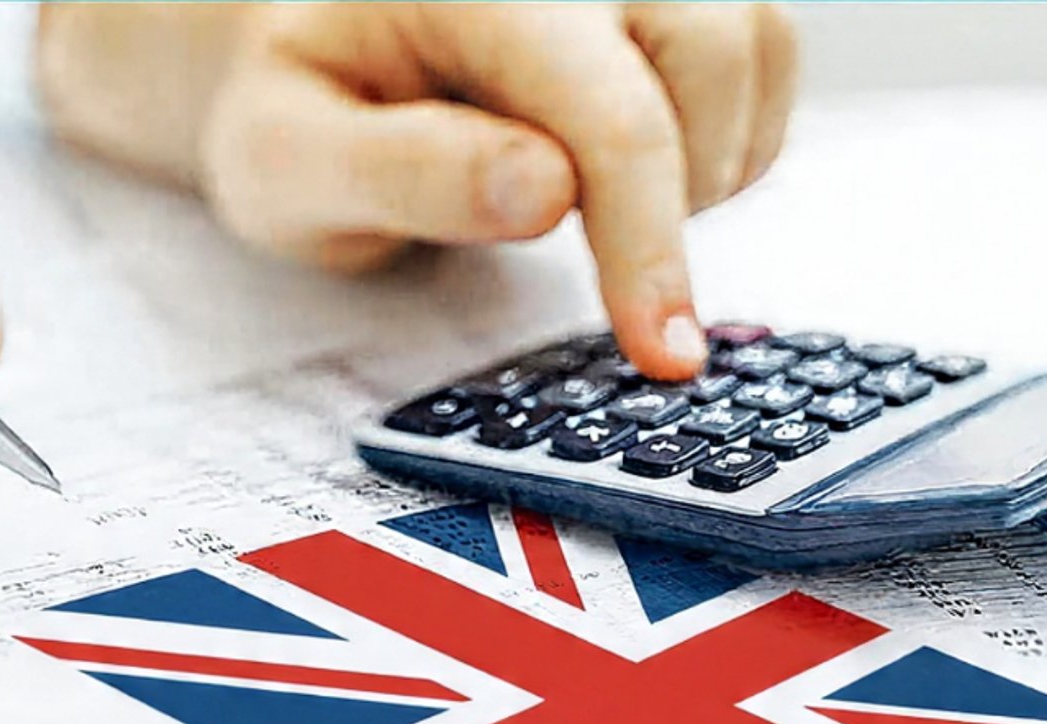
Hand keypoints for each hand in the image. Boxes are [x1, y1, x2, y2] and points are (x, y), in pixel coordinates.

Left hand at [40, 2, 796, 378]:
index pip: (606, 111)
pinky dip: (724, 143)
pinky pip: (760, 59)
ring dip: (709, 168)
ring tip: (601, 217)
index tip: (663, 351)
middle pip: (711, 57)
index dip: (645, 243)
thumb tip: (545, 191)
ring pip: (754, 49)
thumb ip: (401, 173)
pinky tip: (631, 182)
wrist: (312, 58)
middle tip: (622, 297)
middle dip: (679, 202)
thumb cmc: (296, 112)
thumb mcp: (287, 161)